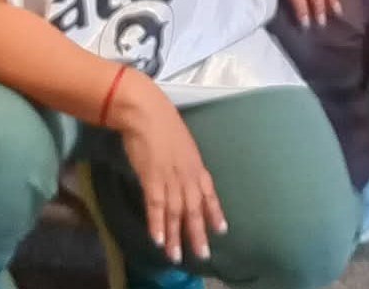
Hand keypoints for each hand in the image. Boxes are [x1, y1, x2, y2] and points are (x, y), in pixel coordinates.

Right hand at [109, 70, 225, 265]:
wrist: (146, 111)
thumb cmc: (162, 122)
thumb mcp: (181, 143)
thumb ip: (185, 161)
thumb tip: (184, 173)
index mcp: (195, 163)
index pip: (209, 192)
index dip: (214, 211)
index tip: (222, 230)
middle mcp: (186, 173)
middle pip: (194, 208)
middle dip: (198, 233)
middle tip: (203, 255)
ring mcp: (170, 176)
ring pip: (175, 212)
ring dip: (175, 236)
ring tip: (176, 257)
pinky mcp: (151, 177)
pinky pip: (156, 205)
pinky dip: (157, 224)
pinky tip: (158, 240)